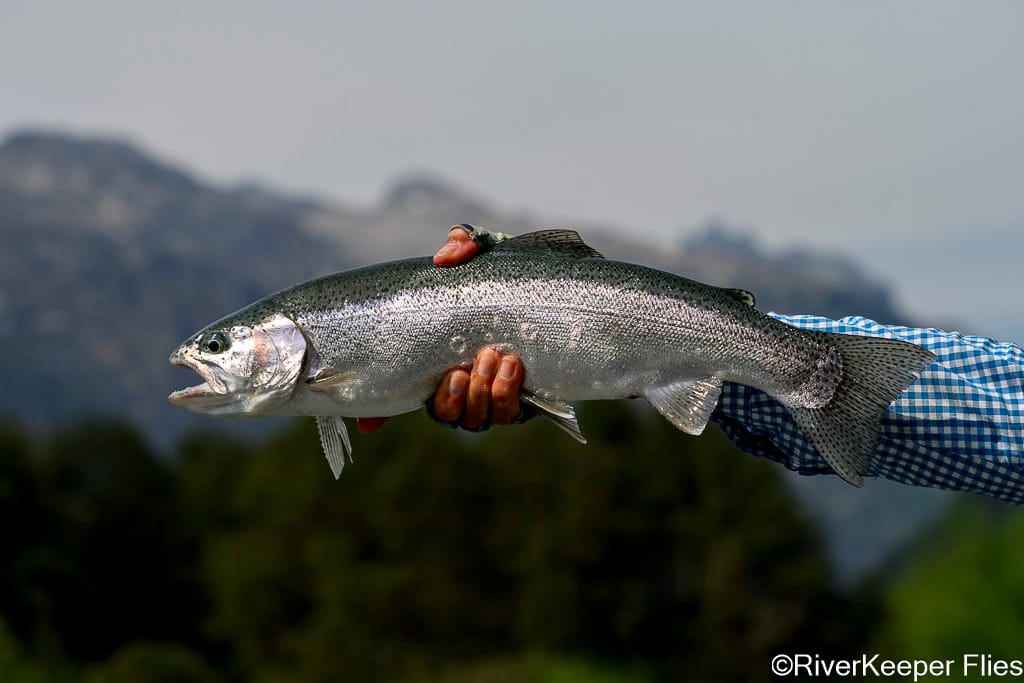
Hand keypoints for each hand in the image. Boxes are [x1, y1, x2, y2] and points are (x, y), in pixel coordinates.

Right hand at [356, 226, 525, 432]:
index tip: (369, 423)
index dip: (380, 413)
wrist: (562, 287)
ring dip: (479, 393)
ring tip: (491, 356)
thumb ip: (462, 244)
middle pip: (444, 414)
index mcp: (441, 360)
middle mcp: (465, 386)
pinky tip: (511, 365)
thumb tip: (443, 259)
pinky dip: (506, 393)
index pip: (404, 392)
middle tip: (465, 362)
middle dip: (453, 394)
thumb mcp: (485, 251)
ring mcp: (493, 397)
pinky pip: (509, 414)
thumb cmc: (514, 274)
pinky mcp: (525, 402)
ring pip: (475, 419)